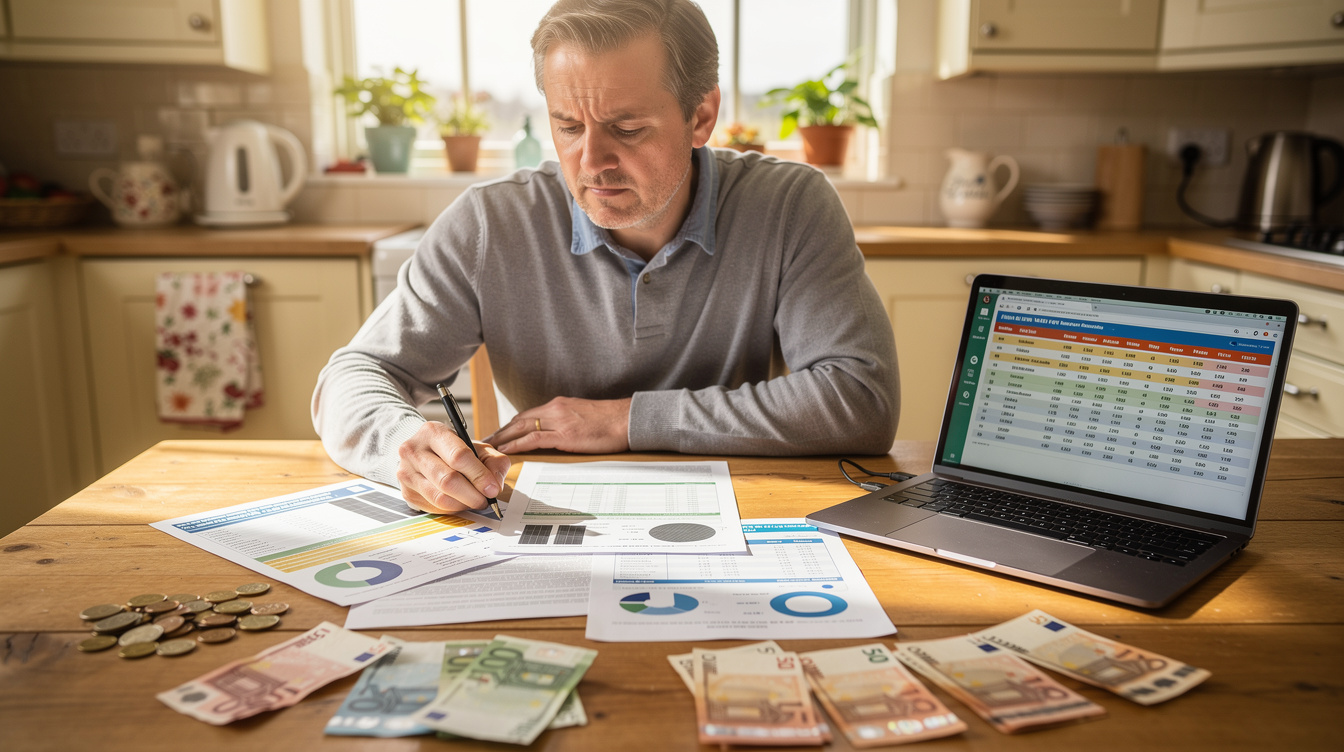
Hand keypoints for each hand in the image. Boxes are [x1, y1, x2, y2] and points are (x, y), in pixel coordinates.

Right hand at [396, 421, 510, 513]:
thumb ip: (494, 462)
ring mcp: (406, 472)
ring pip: (440, 498)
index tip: (492, 488)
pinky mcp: (406, 492)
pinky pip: (433, 507)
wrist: (424, 453)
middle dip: (472, 495)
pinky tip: (459, 502)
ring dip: (463, 504)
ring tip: (474, 501)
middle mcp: (414, 450)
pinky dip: (451, 509)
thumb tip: (494, 486)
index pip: (458, 456)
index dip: (479, 475)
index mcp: (433, 432)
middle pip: (448, 480)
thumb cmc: (453, 450)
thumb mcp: (477, 448)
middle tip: (485, 500)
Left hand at [485, 396, 631, 453]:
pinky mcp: (565, 434)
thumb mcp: (584, 417)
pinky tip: (506, 450)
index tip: (499, 433)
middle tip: (486, 441)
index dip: (510, 425)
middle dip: (501, 431)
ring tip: (489, 448)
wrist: (628, 419)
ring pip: (522, 427)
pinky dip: (517, 444)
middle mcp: (556, 409)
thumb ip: (568, 421)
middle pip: (520, 419)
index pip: (528, 414)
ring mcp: (559, 421)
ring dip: (503, 438)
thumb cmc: (611, 421)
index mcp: (560, 405)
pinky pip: (533, 439)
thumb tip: (559, 434)